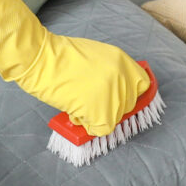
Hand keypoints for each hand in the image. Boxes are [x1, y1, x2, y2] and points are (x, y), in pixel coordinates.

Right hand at [0, 0, 152, 137]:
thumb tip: (115, 91)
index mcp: (123, 61)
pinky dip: (88, 125)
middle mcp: (123, 78)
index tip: (124, 100)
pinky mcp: (101, 111)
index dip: (133, 94)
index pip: (143, 84)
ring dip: (97, 115)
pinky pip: (102, 129)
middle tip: (90, 100)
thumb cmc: (60, 57)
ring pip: (115, 118)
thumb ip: (111, 71)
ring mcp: (114, 95)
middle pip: (129, 105)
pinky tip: (75, 111)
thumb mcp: (96, 56)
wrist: (41, 60)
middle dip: (111, 107)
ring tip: (78, 101)